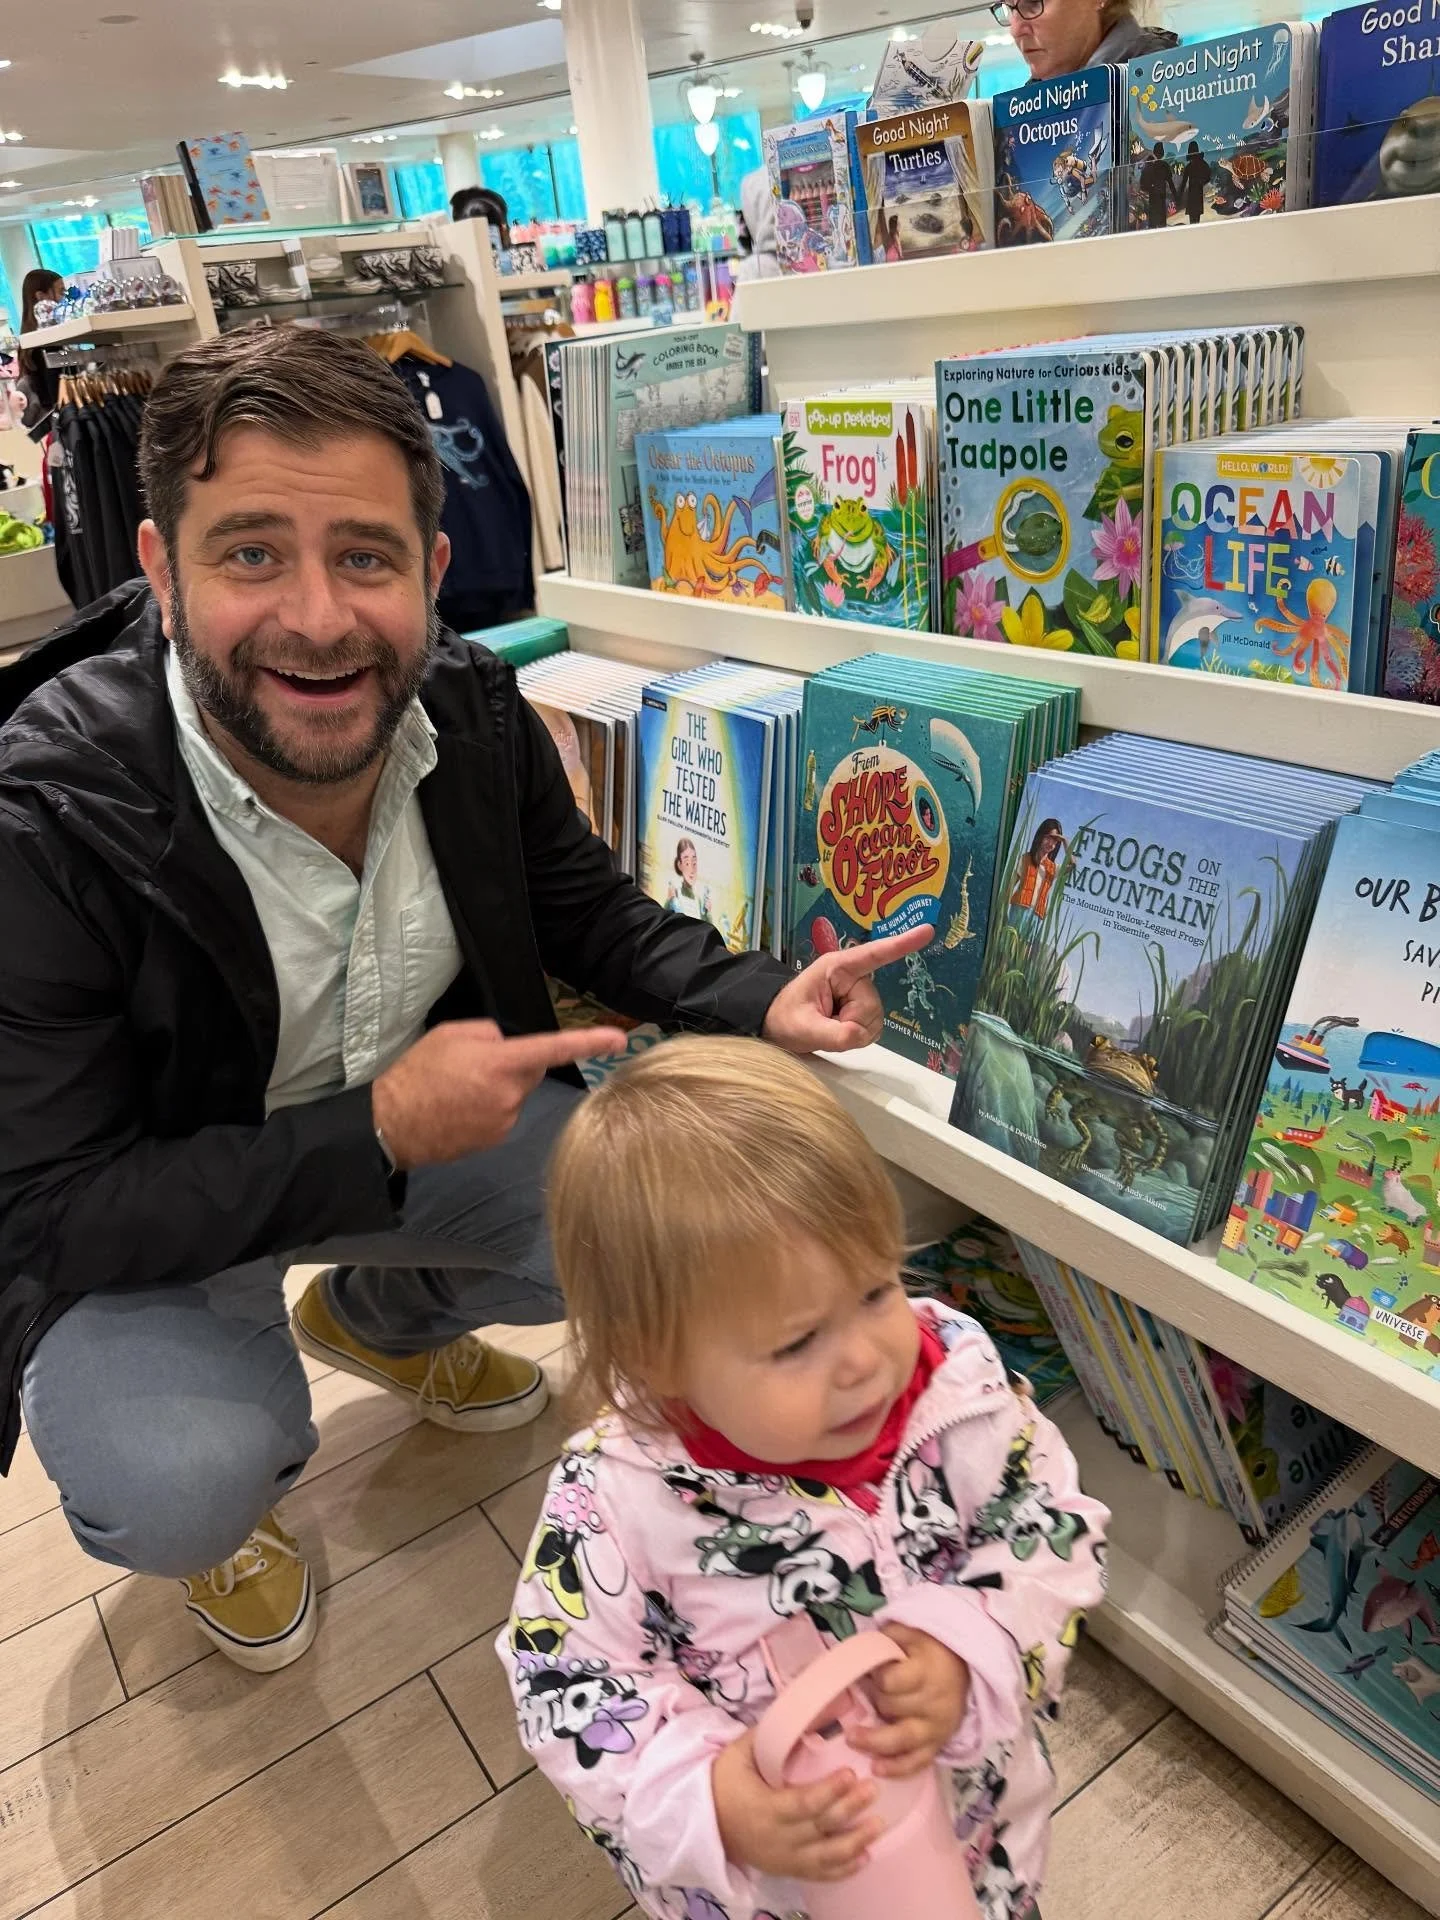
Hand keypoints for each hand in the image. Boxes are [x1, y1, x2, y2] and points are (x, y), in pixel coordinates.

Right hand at [371, 1020, 624, 1169]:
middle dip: (515, 1065)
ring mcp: (504, 1121)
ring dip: (499, 1089)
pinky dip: (489, 1109)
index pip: (553, 1049)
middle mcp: (510, 1095)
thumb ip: (489, 1034)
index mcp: (500, 1063)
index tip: (619, 1038)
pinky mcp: (495, 1140)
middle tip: (476, 1065)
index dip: (588, 1042)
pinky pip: (504, 1115)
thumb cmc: (417, 1073)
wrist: (391, 1124)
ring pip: (516, 1095)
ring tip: (459, 1090)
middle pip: (532, 1071)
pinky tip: (461, 1109)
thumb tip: (508, 1045)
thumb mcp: (450, 1034)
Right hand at [712, 1727, 883, 1881]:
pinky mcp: (787, 1869)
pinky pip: (818, 1874)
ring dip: (855, 1842)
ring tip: (879, 1825)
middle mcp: (776, 1838)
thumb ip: (768, 1735)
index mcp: (764, 1808)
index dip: (829, 1791)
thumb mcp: (738, 1753)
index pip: (803, 1802)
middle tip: (874, 1789)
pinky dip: (843, 1869)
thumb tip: (802, 1711)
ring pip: (825, 1856)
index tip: (851, 1774)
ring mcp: (783, 1858)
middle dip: (849, 1809)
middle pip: (819, 1827)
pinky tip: (865, 1858)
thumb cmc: (723, 1782)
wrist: (702, 1822)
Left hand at [762, 924, 934, 1055]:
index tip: (927, 931)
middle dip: (852, 1023)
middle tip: (825, 1024)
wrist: (776, 1024)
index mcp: (838, 968)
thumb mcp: (801, 1028)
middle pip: (872, 1006)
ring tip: (828, 1026)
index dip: (901, 944)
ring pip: (874, 1019)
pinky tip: (839, 1031)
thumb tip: (857, 1035)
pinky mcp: (862, 1009)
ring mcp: (859, 993)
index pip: (873, 955)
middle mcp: (853, 976)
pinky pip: (873, 1028)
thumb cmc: (784, 1017)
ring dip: (853, 1031)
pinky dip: (858, 1036)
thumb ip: (830, 1034)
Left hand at [850, 1624, 969, 1778]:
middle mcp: (933, 1701)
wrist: (963, 1667)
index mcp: (925, 1671)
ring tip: (852, 1739)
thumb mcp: (907, 1633)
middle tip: (860, 1695)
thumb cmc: (928, 1649)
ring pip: (904, 1740)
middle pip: (892, 1708)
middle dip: (873, 1703)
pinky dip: (898, 1769)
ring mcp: (937, 1726)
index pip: (892, 1681)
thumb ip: (884, 1640)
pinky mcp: (938, 1743)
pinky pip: (918, 1762)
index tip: (866, 1672)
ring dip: (875, 1743)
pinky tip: (877, 1769)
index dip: (875, 1678)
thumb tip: (855, 1652)